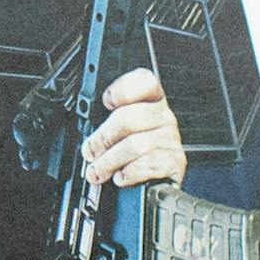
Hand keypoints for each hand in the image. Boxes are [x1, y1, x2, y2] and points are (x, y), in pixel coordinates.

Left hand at [83, 67, 185, 188]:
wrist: (155, 178)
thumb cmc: (131, 149)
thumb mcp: (117, 129)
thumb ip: (104, 120)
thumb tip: (85, 133)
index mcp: (150, 100)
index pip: (145, 81)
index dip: (123, 89)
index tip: (106, 102)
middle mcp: (163, 116)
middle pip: (128, 119)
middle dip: (102, 138)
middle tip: (90, 151)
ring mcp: (171, 139)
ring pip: (134, 146)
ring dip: (109, 161)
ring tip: (98, 170)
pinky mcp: (174, 162)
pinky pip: (146, 165)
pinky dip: (128, 174)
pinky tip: (121, 176)